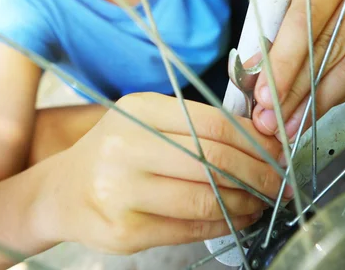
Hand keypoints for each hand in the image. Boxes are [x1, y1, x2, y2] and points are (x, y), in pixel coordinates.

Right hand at [37, 92, 288, 253]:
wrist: (64, 190)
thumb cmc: (115, 149)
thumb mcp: (147, 119)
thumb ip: (193, 123)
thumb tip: (256, 137)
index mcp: (139, 111)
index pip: (212, 123)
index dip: (252, 139)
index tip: (275, 148)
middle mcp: (128, 148)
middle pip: (213, 161)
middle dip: (258, 173)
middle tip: (280, 181)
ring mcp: (124, 193)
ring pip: (206, 198)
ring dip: (246, 202)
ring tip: (263, 200)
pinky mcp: (127, 232)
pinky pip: (190, 228)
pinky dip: (224, 224)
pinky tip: (237, 217)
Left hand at [252, 0, 344, 140]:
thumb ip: (278, 26)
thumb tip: (252, 71)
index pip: (305, 19)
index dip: (282, 61)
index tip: (262, 93)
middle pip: (327, 47)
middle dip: (295, 88)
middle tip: (271, 116)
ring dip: (315, 102)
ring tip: (289, 124)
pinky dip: (336, 97)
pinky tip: (314, 112)